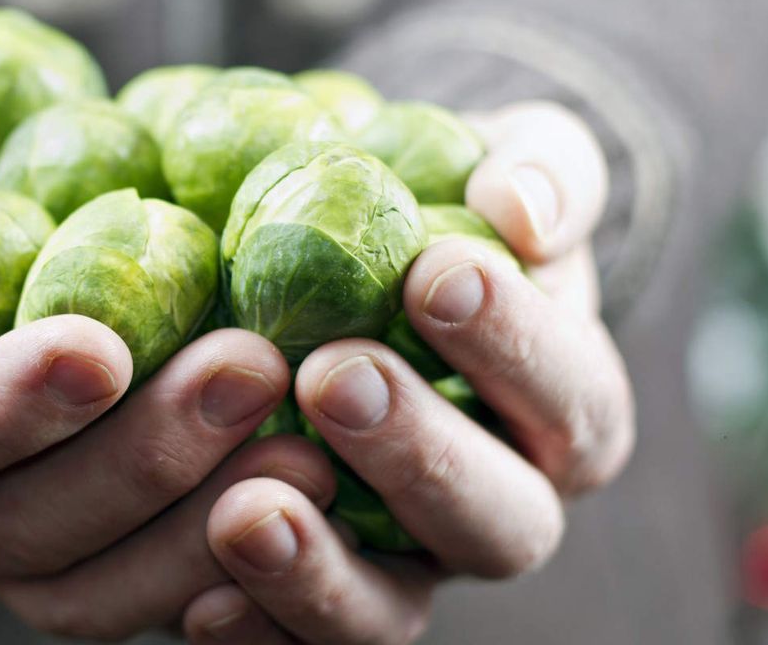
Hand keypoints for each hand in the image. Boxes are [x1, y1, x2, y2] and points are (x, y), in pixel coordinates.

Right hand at [0, 101, 329, 638]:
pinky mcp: (94, 563)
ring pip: (94, 590)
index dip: (3, 407)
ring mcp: (10, 555)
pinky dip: (230, 569)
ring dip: (202, 525)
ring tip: (307, 446)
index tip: (101, 343)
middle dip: (140, 458)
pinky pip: (154, 600)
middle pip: (21, 529)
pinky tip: (310, 507)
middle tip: (250, 368)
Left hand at [182, 101, 634, 643]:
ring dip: (322, 572)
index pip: (569, 397)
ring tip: (246, 511)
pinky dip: (255, 631)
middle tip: (333, 377)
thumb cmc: (452, 217)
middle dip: (418, 455)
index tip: (436, 272)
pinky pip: (297, 642)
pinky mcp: (321, 592)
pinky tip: (197, 600)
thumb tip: (523, 208)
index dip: (515, 346)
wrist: (368, 272)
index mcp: (565, 413)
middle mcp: (497, 505)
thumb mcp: (509, 170)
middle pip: (495, 522)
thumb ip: (542, 172)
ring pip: (392, 612)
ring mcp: (407, 564)